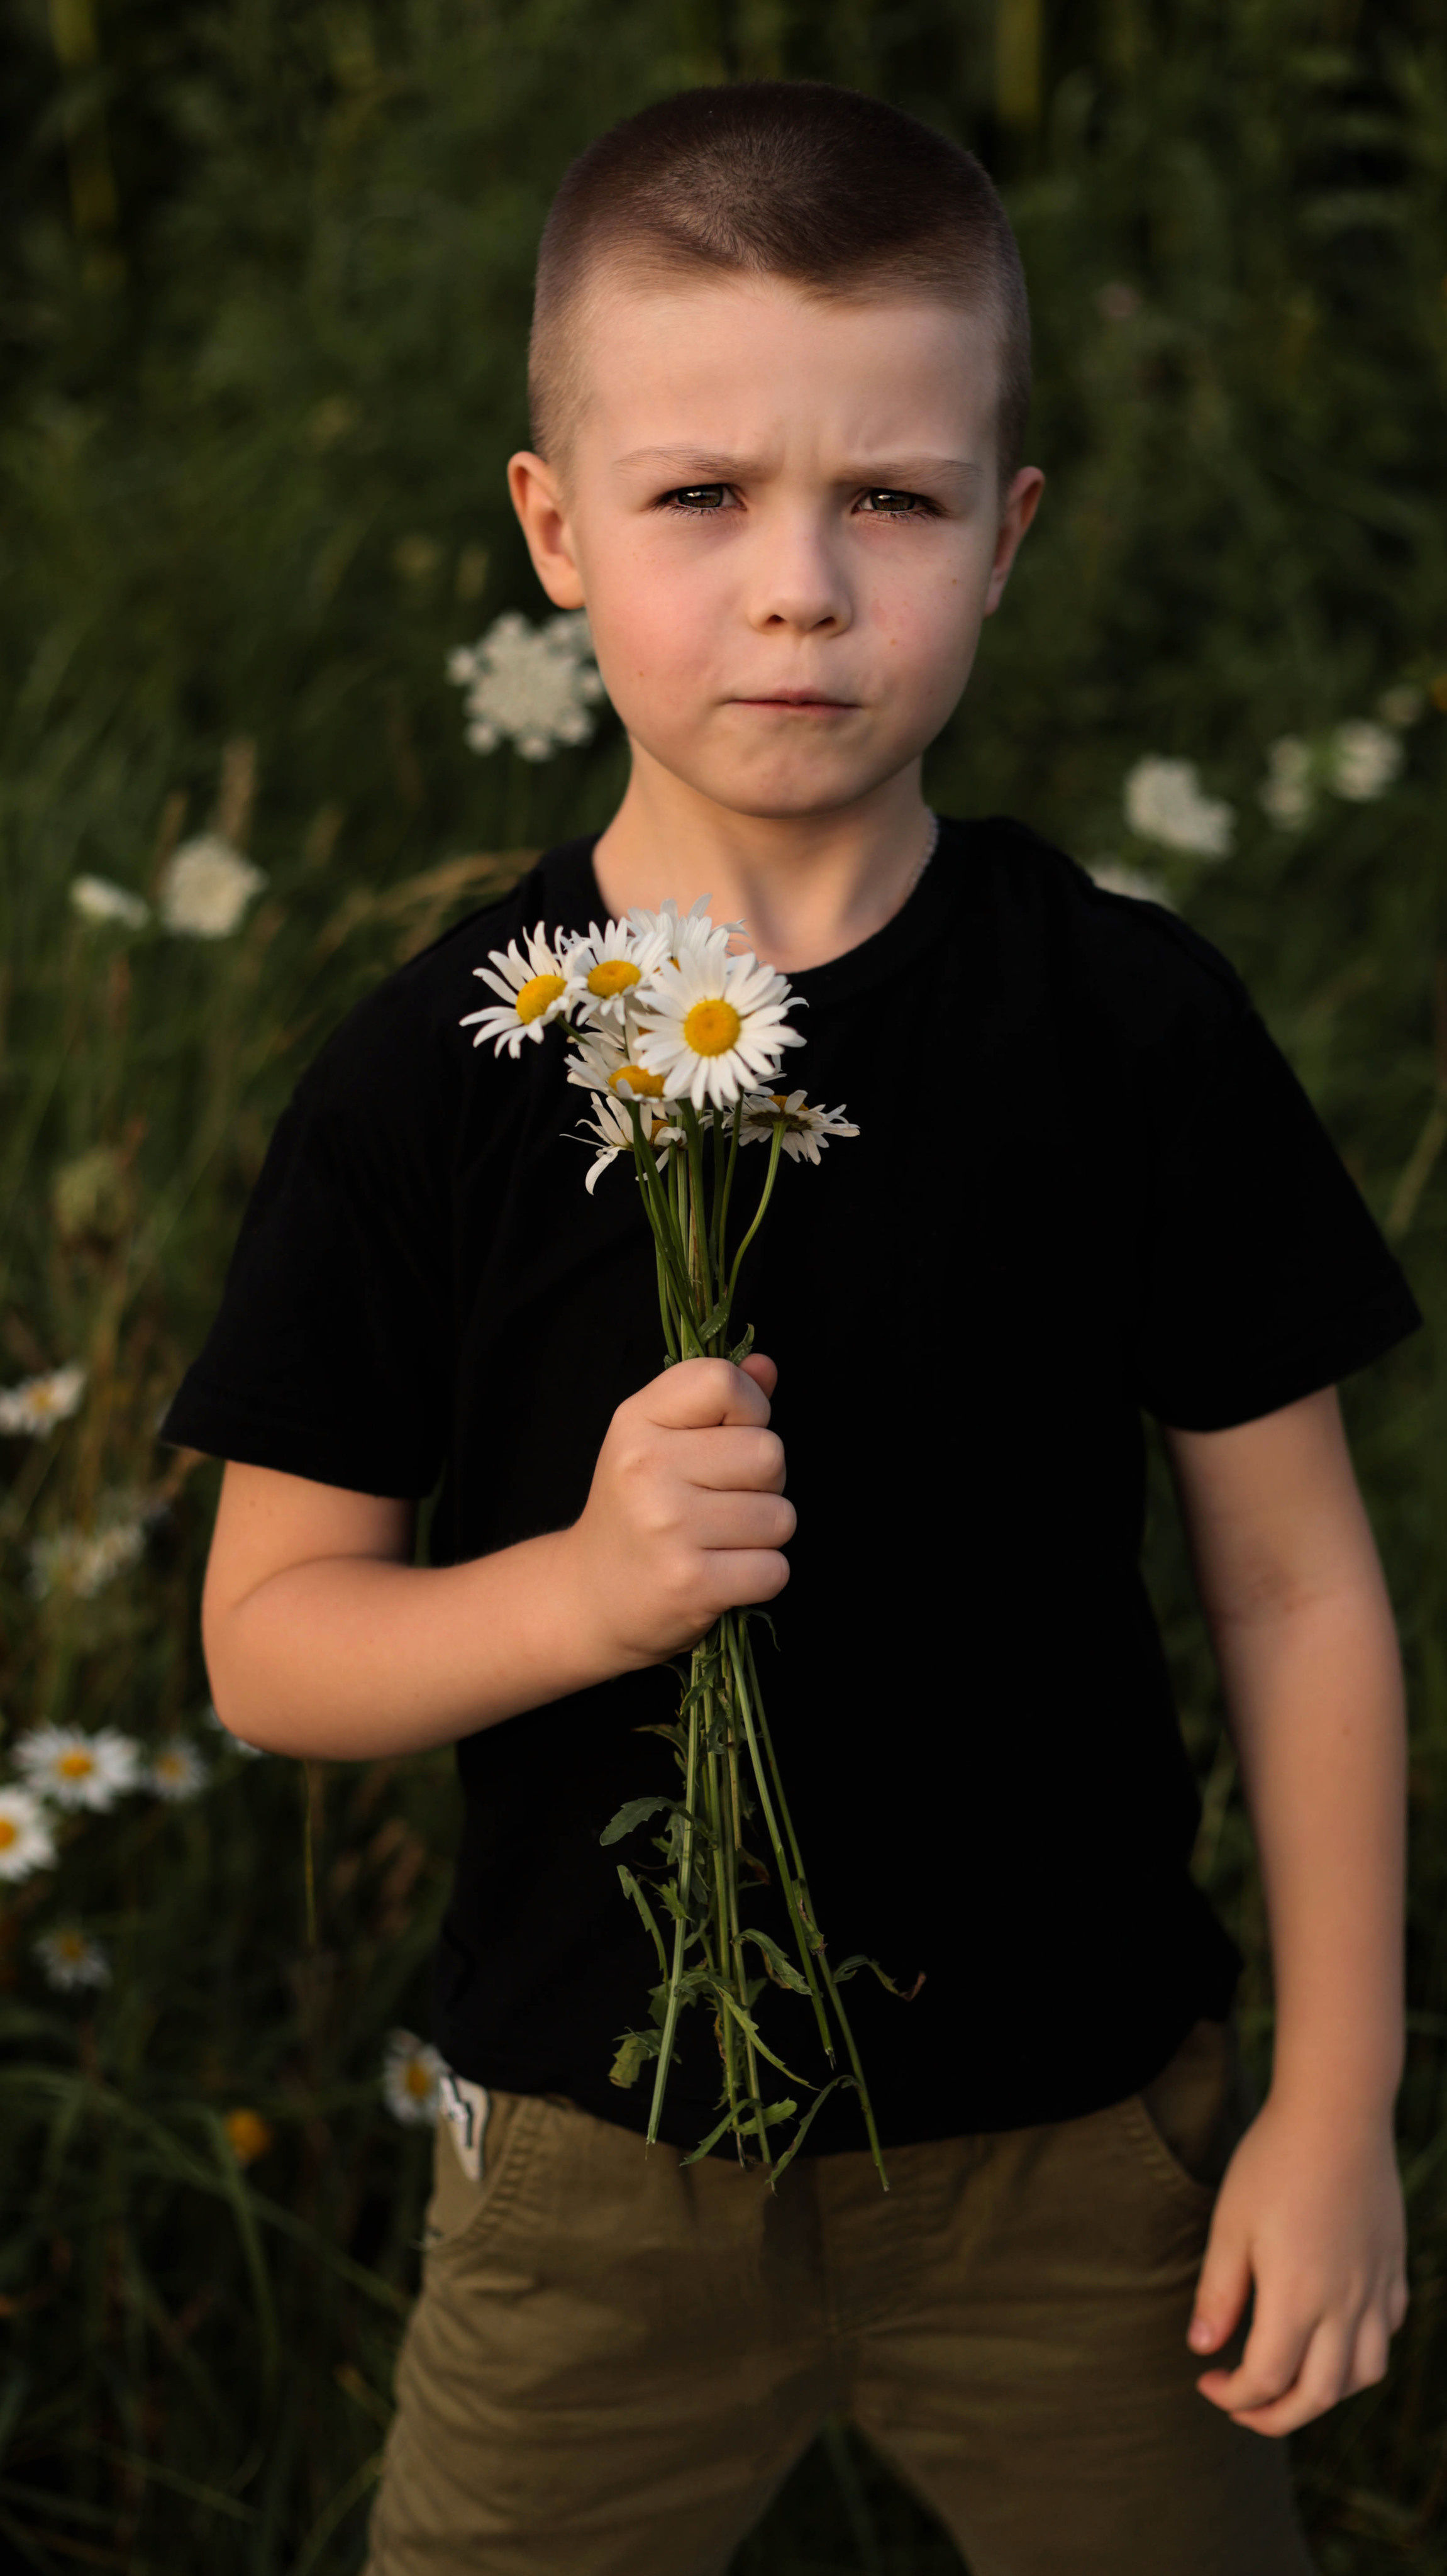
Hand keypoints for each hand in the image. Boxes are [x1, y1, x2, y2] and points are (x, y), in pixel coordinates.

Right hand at [565, 1354, 792, 1667]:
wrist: (588, 1595)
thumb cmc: (635, 1508)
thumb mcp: (657, 1439)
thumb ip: (713, 1399)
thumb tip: (765, 1367)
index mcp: (637, 1421)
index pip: (724, 1381)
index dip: (749, 1409)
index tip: (729, 1436)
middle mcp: (648, 1468)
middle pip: (769, 1453)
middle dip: (763, 1481)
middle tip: (722, 1499)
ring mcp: (668, 1527)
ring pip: (780, 1516)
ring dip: (764, 1533)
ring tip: (719, 1538)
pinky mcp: (690, 1583)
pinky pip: (774, 1569)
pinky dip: (760, 1576)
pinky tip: (722, 1573)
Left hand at [1187, 2090, 1408, 2433]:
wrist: (1337, 2112)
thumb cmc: (1273, 2162)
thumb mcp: (1231, 2224)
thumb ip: (1219, 2294)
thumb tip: (1202, 2349)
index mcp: (1297, 2296)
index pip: (1267, 2379)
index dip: (1233, 2395)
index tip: (1207, 2380)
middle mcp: (1345, 2303)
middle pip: (1319, 2395)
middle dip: (1275, 2416)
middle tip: (1241, 2407)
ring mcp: (1376, 2288)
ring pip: (1362, 2374)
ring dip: (1324, 2394)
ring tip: (1288, 2382)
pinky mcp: (1393, 2269)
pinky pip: (1384, 2334)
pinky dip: (1359, 2355)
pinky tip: (1332, 2339)